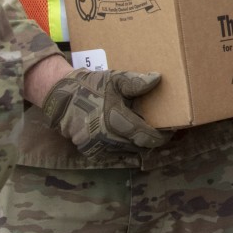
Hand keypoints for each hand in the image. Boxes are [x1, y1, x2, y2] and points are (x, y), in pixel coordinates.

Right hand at [42, 68, 167, 156]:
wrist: (62, 97)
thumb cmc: (92, 86)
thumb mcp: (115, 79)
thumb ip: (135, 82)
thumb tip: (157, 79)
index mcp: (114, 120)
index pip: (144, 135)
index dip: (159, 136)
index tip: (170, 132)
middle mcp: (105, 137)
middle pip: (137, 146)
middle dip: (149, 140)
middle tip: (159, 131)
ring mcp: (96, 146)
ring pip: (126, 151)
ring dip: (136, 144)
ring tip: (142, 131)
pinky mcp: (90, 151)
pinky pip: (113, 153)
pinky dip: (122, 146)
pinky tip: (125, 135)